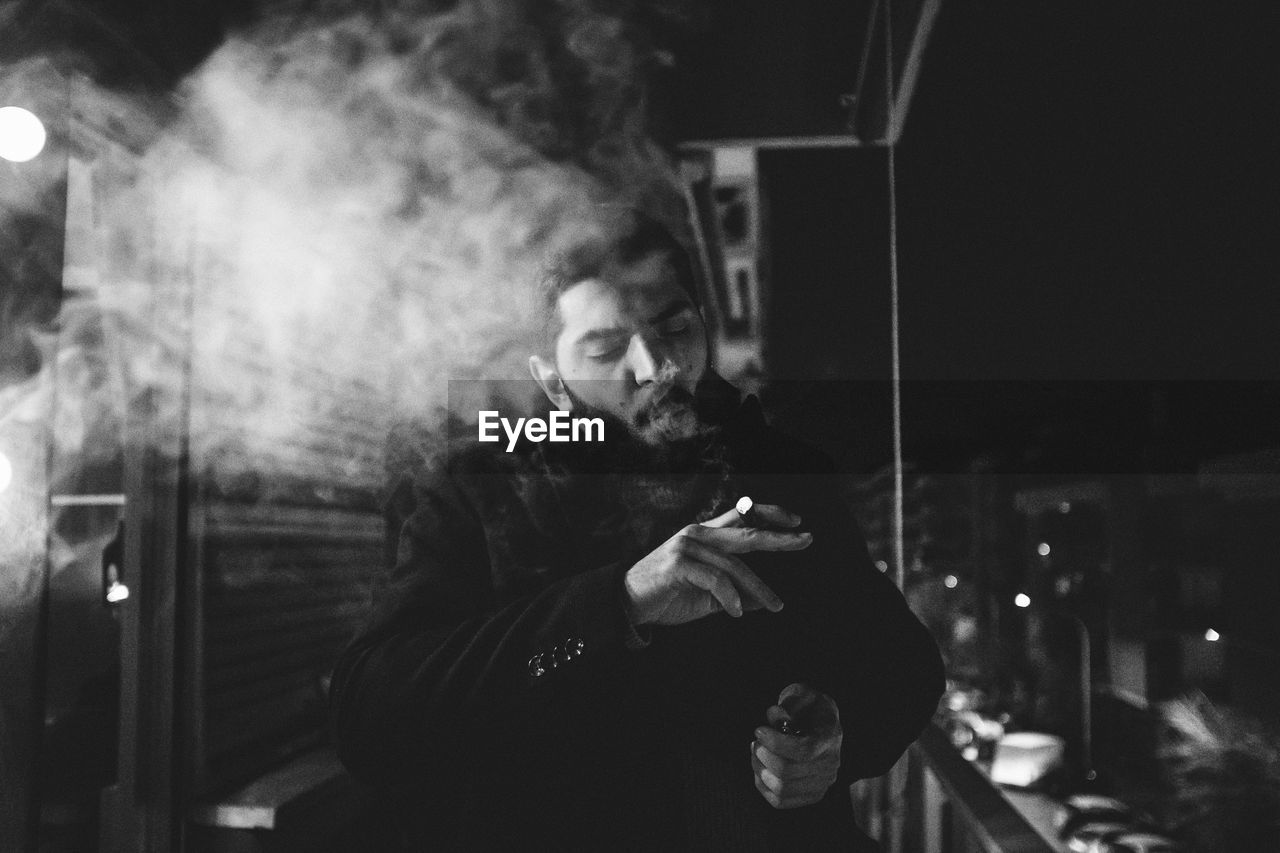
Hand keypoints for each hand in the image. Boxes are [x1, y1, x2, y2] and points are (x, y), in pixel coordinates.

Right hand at [623, 503, 810, 625]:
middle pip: (746, 532)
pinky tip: (738, 612)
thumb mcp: (707, 597)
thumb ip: (733, 593)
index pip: (741, 517)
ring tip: (776, 605)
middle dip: (779, 538)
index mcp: (704, 535)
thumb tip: (763, 601)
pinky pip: (715, 580)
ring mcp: (687, 546)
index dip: (769, 515)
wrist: (628, 604)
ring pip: (735, 564)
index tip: (796, 521)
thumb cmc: (667, 597)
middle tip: (806, 540)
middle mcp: (697, 533)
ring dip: (759, 588)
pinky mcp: (678, 564)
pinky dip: (730, 597)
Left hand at [751, 684, 842, 808]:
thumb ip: (790, 702)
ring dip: (760, 770)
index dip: (776, 743)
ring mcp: (822, 783)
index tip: (759, 730)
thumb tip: (774, 715)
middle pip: (787, 772)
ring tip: (755, 752)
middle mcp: (830, 764)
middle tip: (755, 742)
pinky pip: (780, 801)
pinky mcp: (811, 795)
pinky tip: (759, 768)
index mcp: (830, 736)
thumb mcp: (802, 694)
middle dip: (763, 755)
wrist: (821, 722)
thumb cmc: (808, 706)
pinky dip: (762, 785)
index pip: (803, 751)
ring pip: (781, 789)